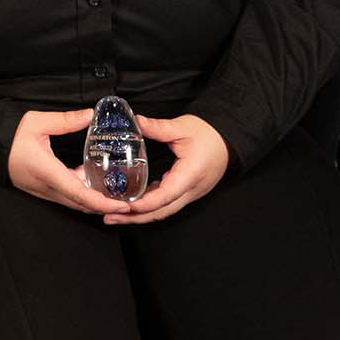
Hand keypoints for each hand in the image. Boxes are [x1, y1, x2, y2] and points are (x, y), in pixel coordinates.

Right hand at [5, 108, 126, 215]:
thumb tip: (90, 115)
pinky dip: (83, 194)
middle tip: (128, 200)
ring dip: (95, 200)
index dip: (102, 201)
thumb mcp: (36, 122)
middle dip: (106, 206)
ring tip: (115, 191)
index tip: (122, 203)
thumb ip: (65, 120)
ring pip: (75, 203)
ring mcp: (45, 192)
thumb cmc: (10, 136)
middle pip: (81, 205)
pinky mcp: (44, 190)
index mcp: (47, 172)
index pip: (79, 193)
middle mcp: (47, 188)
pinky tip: (91, 178)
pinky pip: (68, 197)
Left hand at [100, 112, 228, 226]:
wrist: (228, 140)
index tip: (125, 206)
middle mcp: (190, 190)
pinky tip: (134, 204)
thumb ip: (158, 127)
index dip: (144, 203)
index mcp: (190, 175)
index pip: (166, 196)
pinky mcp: (187, 192)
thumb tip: (137, 121)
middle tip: (111, 218)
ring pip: (164, 211)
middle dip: (135, 218)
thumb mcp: (182, 127)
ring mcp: (190, 194)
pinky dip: (150, 207)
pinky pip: (167, 204)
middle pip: (161, 211)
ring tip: (116, 216)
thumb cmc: (210, 135)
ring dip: (140, 215)